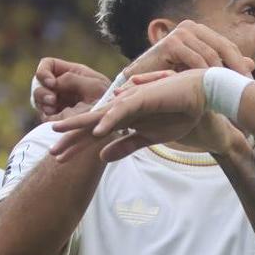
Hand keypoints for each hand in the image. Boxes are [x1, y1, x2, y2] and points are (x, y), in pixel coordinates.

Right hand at [31, 58, 110, 120]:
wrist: (114, 122)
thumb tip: (53, 82)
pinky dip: (47, 115)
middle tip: (52, 100)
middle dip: (41, 91)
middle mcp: (61, 85)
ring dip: (42, 103)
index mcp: (70, 72)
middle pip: (38, 82)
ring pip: (37, 99)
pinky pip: (43, 115)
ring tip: (53, 108)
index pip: (47, 65)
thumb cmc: (108, 100)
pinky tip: (56, 117)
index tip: (51, 82)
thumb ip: (72, 79)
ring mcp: (57, 101)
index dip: (43, 72)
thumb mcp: (94, 85)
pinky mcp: (56, 117)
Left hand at [50, 69, 209, 161]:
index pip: (95, 133)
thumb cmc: (179, 113)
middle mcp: (122, 108)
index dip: (77, 145)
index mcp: (124, 118)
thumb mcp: (149, 137)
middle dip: (71, 138)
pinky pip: (123, 112)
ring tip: (59, 131)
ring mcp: (131, 102)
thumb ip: (126, 146)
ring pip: (100, 116)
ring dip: (80, 124)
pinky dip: (110, 121)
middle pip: (91, 124)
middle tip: (52, 154)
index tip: (59, 158)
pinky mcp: (142, 99)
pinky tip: (97, 133)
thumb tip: (102, 157)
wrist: (202, 96)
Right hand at [124, 21, 253, 77]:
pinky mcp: (171, 42)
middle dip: (236, 67)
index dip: (240, 63)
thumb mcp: (199, 71)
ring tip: (232, 90)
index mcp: (200, 31)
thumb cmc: (169, 78)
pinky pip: (195, 60)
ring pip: (211, 55)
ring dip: (222, 74)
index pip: (227, 45)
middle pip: (223, 47)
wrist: (138, 83)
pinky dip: (205, 75)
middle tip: (245, 86)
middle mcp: (191, 27)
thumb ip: (223, 65)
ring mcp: (180, 33)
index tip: (249, 81)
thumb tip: (252, 63)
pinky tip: (213, 89)